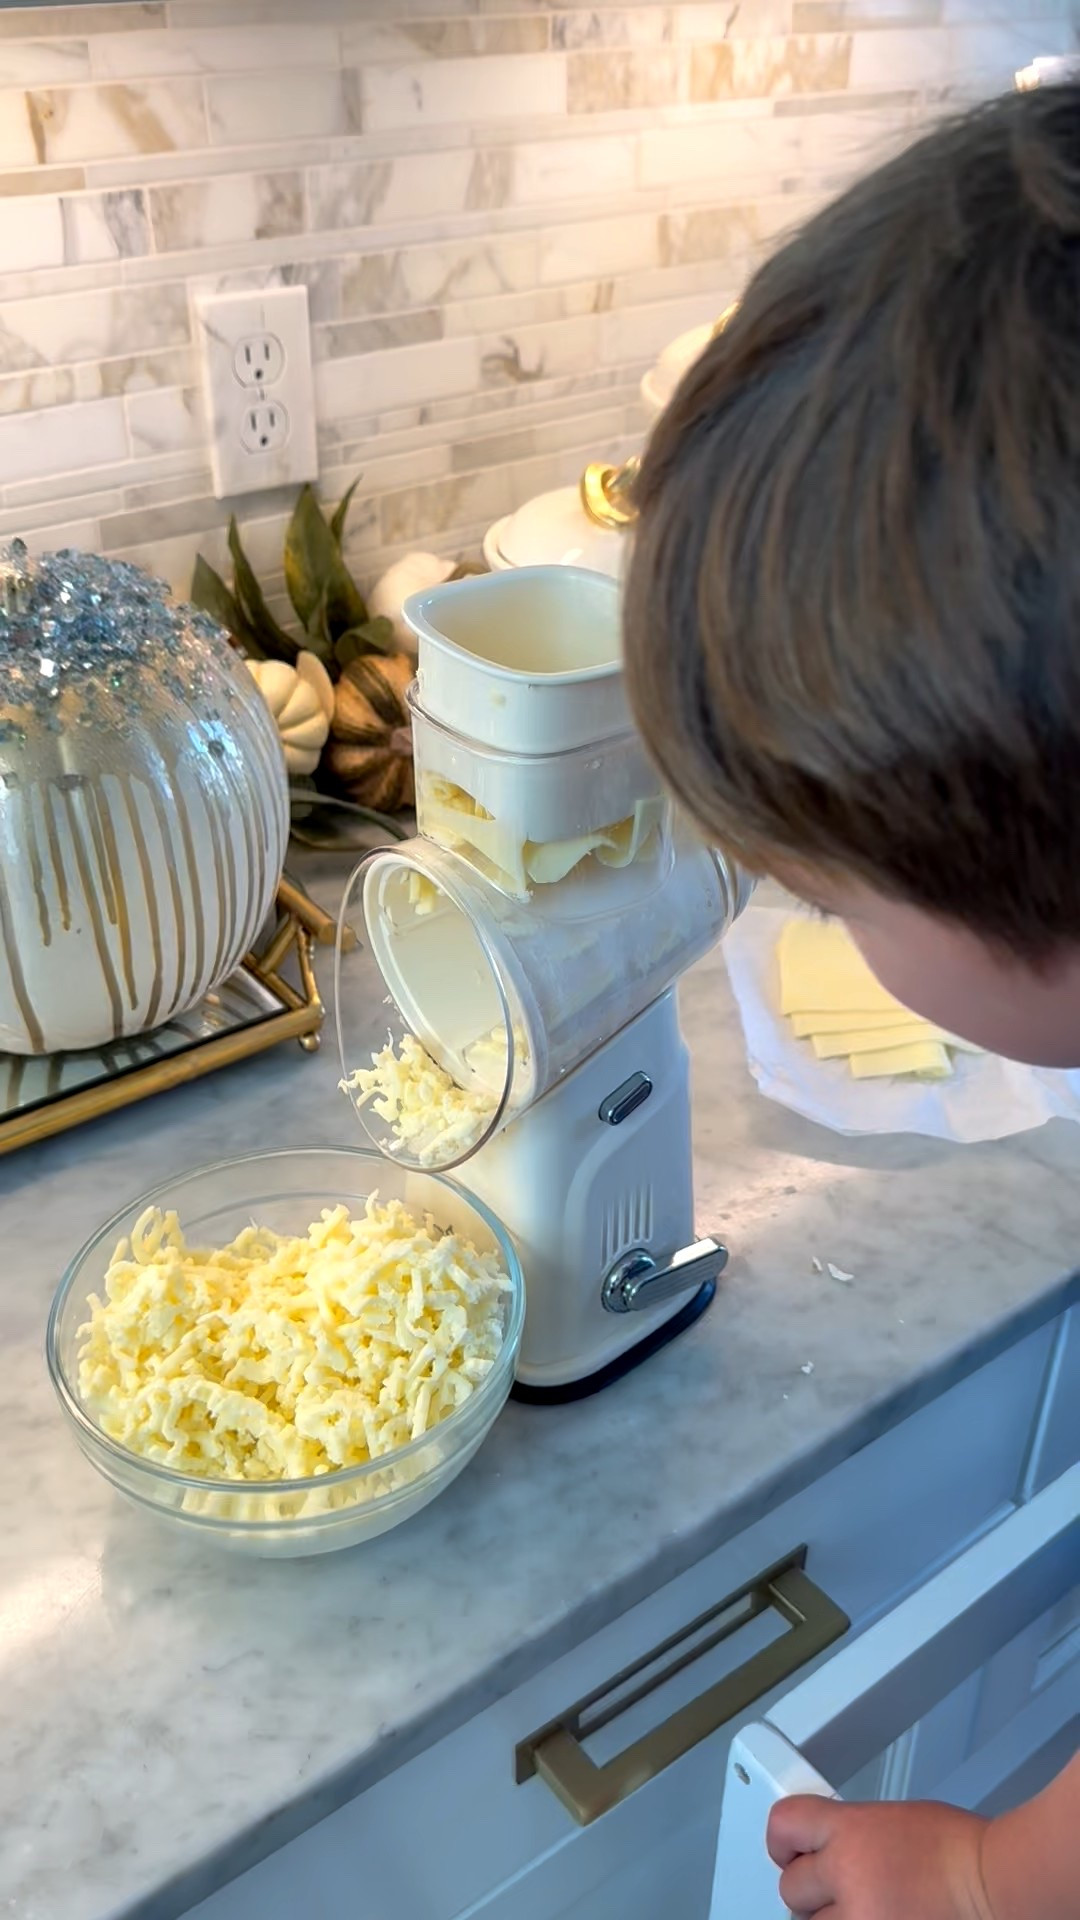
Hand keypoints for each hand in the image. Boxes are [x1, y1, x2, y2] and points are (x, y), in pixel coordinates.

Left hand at [767, 1796, 994, 1919]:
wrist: (998, 1889)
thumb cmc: (960, 1854)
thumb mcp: (893, 1822)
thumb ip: (853, 1839)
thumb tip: (829, 1853)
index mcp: (852, 1831)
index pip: (784, 1825)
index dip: (784, 1839)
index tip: (788, 1849)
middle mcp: (847, 1875)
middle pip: (791, 1887)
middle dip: (812, 1891)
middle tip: (840, 1891)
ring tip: (865, 1910)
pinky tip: (875, 1917)